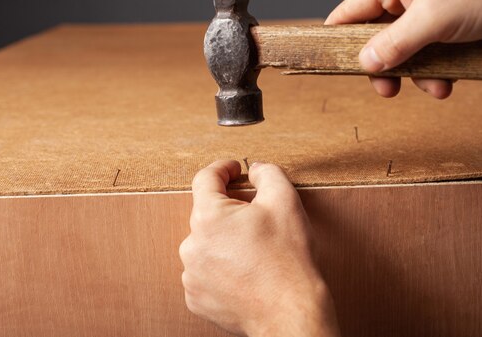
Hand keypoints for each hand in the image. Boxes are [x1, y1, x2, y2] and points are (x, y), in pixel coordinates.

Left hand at [179, 160, 339, 336]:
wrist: (290, 313)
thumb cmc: (288, 259)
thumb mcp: (285, 201)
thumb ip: (268, 174)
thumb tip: (255, 169)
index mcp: (208, 217)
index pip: (206, 178)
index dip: (223, 168)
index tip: (235, 169)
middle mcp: (191, 245)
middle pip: (207, 214)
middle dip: (230, 210)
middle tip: (257, 219)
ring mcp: (191, 275)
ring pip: (206, 244)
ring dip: (224, 241)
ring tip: (254, 251)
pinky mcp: (196, 298)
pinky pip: (205, 272)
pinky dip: (220, 268)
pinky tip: (244, 272)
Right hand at [325, 0, 481, 97]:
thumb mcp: (435, 19)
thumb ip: (395, 43)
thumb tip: (364, 63)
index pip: (350, 9)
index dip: (337, 38)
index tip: (330, 63)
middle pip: (375, 35)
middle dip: (386, 65)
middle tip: (388, 89)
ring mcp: (424, 5)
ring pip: (402, 47)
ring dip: (415, 72)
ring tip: (434, 85)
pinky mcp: (442, 20)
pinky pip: (425, 50)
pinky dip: (434, 68)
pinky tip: (447, 79)